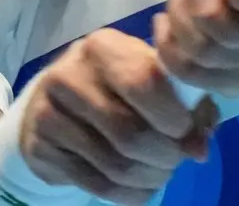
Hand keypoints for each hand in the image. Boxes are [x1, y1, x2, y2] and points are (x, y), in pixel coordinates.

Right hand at [19, 29, 217, 204]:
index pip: (144, 82)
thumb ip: (186, 104)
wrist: (55, 103)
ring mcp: (48, 112)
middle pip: (131, 133)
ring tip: (161, 172)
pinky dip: (131, 194)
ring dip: (151, 177)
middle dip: (166, 155)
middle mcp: (70, 74)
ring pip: (117, 165)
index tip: (186, 130)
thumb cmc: (116, 86)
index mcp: (103, 47)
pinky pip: (98, 185)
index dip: (174, 116)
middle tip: (177, 158)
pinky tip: (139, 185)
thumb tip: (199, 148)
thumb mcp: (151, 79)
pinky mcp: (40, 148)